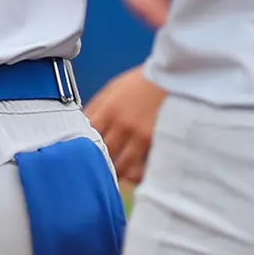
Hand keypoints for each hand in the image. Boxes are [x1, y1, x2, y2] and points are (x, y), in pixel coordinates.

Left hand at [86, 66, 166, 183]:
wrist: (174, 78)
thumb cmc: (142, 82)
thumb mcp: (113, 88)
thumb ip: (97, 106)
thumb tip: (82, 122)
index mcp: (108, 110)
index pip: (86, 136)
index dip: (81, 147)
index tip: (79, 154)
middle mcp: (122, 125)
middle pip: (102, 153)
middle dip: (97, 163)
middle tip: (95, 170)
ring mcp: (141, 136)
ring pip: (121, 165)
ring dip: (116, 172)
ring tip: (114, 176)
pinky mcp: (158, 143)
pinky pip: (144, 167)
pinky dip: (138, 174)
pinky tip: (134, 174)